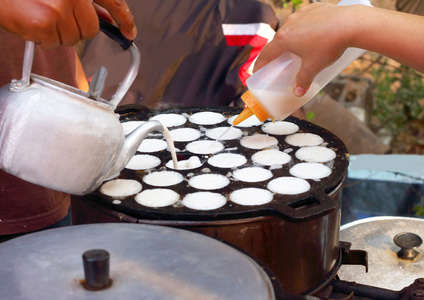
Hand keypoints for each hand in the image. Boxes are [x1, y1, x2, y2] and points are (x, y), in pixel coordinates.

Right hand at [0, 0, 135, 48]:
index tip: (129, 32)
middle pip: (91, 30)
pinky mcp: (44, 24)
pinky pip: (54, 44)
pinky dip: (43, 38)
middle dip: (77, 29)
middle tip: (57, 18)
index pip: (114, 2)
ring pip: (73, 39)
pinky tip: (32, 21)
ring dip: (58, 34)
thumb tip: (107, 17)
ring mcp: (59, 9)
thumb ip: (86, 1)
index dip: (125, 19)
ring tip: (41, 16)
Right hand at [254, 3, 352, 96]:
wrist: (351, 24)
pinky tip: (314, 34)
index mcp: (284, 39)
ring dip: (292, 38)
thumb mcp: (313, 67)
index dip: (260, 63)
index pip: (266, 53)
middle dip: (277, 51)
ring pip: (291, 28)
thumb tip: (297, 93)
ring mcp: (301, 14)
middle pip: (278, 40)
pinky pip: (304, 20)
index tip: (257, 71)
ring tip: (300, 47)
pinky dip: (305, 28)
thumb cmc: (328, 46)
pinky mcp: (314, 8)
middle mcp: (289, 24)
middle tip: (280, 60)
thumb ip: (303, 80)